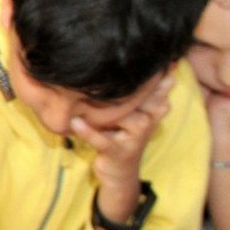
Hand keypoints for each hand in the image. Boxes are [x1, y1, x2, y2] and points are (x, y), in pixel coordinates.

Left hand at [73, 75, 173, 199]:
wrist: (119, 173)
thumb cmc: (122, 136)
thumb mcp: (134, 113)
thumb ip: (140, 92)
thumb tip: (153, 67)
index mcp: (153, 110)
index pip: (153, 85)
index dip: (147, 71)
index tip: (135, 56)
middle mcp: (147, 121)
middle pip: (136, 97)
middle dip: (121, 86)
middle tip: (104, 70)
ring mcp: (134, 137)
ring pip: (118, 115)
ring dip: (98, 107)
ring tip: (79, 92)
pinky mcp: (117, 151)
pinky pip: (101, 139)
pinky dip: (87, 131)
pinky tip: (75, 122)